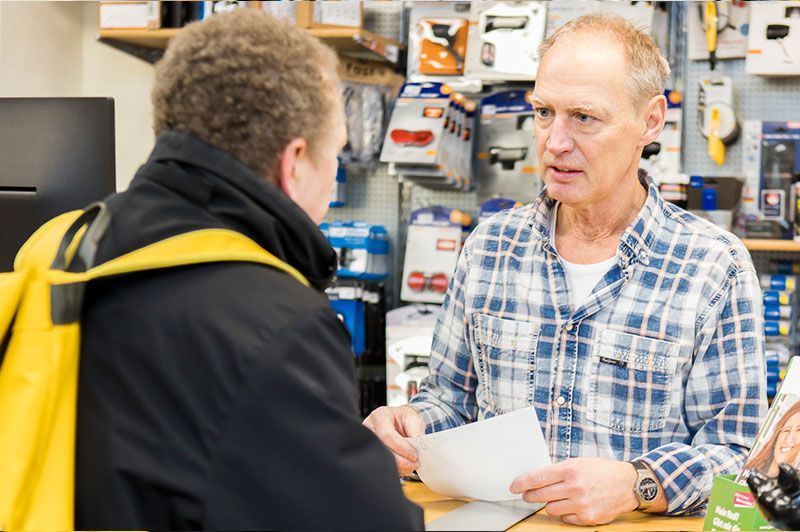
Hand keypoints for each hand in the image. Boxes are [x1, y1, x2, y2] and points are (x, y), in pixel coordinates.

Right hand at [363, 405, 425, 475]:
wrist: (400, 422)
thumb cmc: (405, 418)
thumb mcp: (414, 419)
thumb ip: (416, 432)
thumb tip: (420, 448)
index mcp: (379, 417)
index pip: (387, 434)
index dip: (401, 447)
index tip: (414, 455)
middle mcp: (370, 429)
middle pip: (383, 449)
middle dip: (401, 459)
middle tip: (415, 463)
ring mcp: (369, 443)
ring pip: (381, 459)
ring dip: (399, 466)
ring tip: (411, 465)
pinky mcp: (372, 454)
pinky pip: (382, 465)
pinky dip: (396, 468)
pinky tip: (405, 466)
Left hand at [509, 457, 639, 525]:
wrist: (627, 484)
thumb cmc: (601, 471)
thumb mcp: (578, 463)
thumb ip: (558, 471)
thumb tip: (536, 479)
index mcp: (571, 470)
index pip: (538, 477)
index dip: (522, 483)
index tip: (514, 486)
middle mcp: (575, 487)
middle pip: (541, 495)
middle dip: (530, 495)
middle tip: (526, 495)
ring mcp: (581, 504)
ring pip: (551, 509)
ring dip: (549, 504)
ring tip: (554, 498)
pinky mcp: (587, 518)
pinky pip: (565, 519)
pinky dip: (565, 513)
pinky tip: (570, 506)